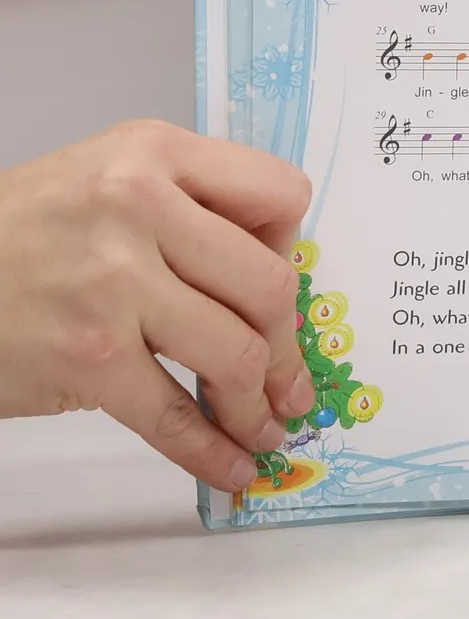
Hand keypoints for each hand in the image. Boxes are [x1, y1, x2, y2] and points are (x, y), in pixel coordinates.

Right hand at [0, 121, 313, 489]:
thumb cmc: (19, 231)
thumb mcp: (109, 176)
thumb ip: (190, 204)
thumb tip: (271, 272)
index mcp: (156, 153)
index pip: (280, 196)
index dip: (290, 246)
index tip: (277, 283)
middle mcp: (141, 208)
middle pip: (269, 285)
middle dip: (287, 345)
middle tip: (289, 379)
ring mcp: (115, 286)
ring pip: (236, 354)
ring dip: (260, 405)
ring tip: (267, 427)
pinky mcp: (89, 358)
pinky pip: (175, 416)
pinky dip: (213, 451)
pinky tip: (234, 465)